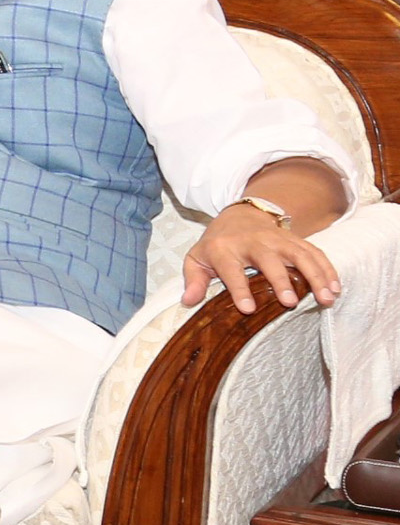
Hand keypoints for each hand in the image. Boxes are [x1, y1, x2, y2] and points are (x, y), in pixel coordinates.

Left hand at [181, 206, 340, 313]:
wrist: (238, 214)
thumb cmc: (217, 244)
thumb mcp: (197, 259)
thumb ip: (193, 280)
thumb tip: (188, 301)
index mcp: (224, 249)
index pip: (231, 270)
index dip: (239, 289)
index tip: (248, 309)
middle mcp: (252, 242)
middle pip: (269, 260)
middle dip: (280, 280)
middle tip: (290, 302)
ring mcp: (277, 239)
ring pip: (299, 255)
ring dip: (314, 276)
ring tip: (326, 298)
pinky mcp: (295, 240)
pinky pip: (314, 253)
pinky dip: (327, 269)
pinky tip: (335, 287)